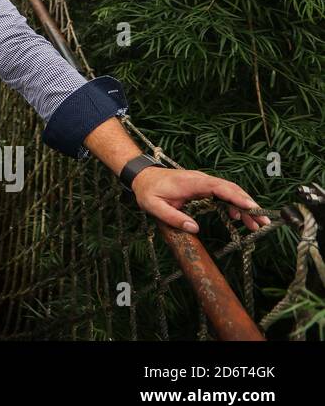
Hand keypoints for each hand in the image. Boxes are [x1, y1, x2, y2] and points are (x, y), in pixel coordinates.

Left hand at [133, 167, 271, 233]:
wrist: (142, 176)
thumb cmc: (148, 190)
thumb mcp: (154, 206)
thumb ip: (173, 217)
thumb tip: (194, 228)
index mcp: (190, 182)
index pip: (218, 187)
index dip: (236, 197)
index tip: (251, 207)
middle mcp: (200, 179)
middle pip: (230, 189)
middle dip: (248, 204)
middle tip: (263, 222)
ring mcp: (203, 182)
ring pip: (229, 191)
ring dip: (243, 206)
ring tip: (256, 224)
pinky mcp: (203, 186)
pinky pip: (222, 193)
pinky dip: (233, 204)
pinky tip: (237, 217)